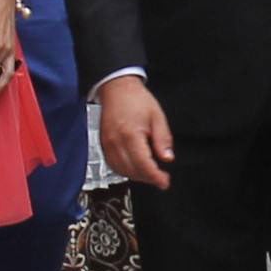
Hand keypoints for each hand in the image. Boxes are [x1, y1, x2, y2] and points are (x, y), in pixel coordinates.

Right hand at [99, 73, 173, 187]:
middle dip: (148, 178)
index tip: (164, 182)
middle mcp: (116, 142)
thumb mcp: (157, 116)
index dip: (155, 176)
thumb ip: (163, 139)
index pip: (143, 164)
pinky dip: (124, 171)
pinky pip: (113, 165)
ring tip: (149, 173)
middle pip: (132, 171)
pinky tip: (135, 168)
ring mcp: (107, 144)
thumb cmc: (136, 99)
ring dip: (136, 176)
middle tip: (160, 178)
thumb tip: (167, 158)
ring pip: (121, 171)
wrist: (116, 88)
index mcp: (131, 134)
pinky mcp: (103, 145)